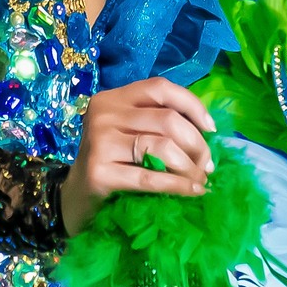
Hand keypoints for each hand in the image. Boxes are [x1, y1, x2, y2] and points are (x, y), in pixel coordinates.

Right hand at [60, 78, 214, 235]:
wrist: (75, 198)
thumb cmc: (112, 164)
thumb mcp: (128, 133)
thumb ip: (156, 124)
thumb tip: (206, 131)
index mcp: (113, 98)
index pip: (160, 88)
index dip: (192, 105)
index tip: (211, 129)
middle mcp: (104, 114)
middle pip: (167, 119)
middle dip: (197, 144)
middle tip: (207, 165)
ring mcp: (99, 141)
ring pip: (161, 147)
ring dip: (190, 166)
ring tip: (200, 179)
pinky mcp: (99, 171)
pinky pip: (149, 177)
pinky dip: (177, 185)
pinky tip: (192, 191)